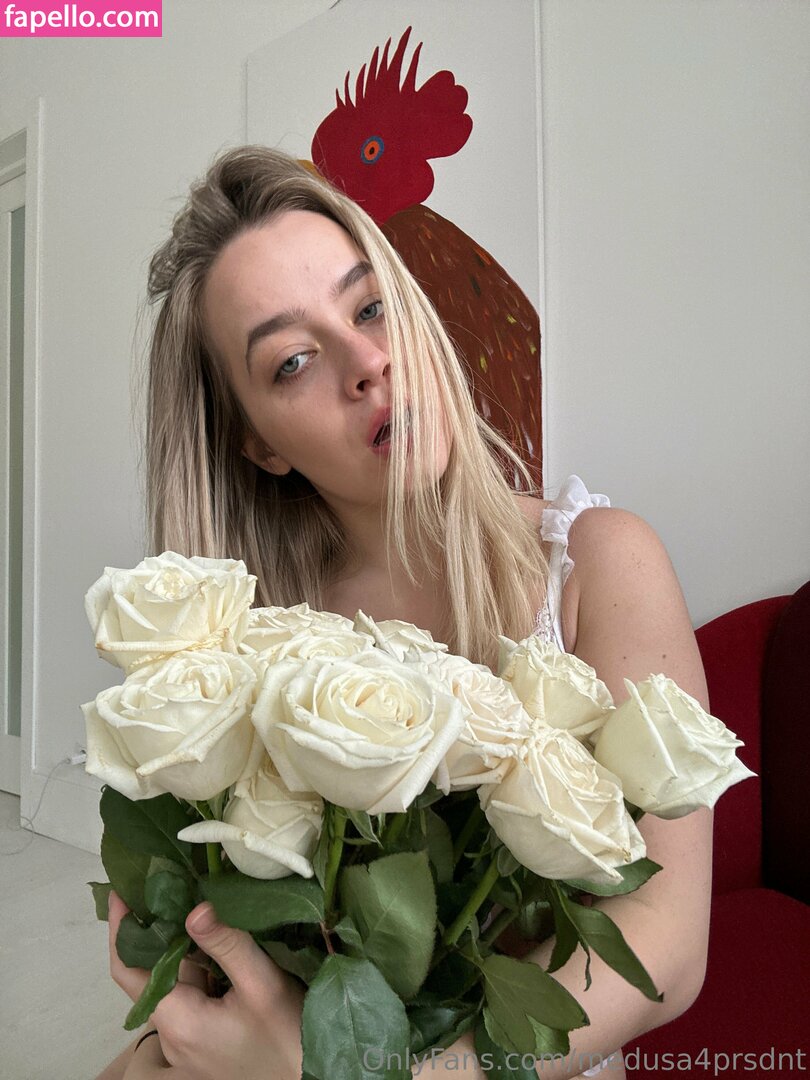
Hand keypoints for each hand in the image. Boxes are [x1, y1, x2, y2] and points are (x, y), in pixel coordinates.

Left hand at [108, 891, 304, 1079]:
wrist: (309, 1078)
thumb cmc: (289, 1036)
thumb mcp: (263, 984)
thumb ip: (227, 944)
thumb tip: (193, 907)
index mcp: (179, 1021)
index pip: (130, 970)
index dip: (121, 929)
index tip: (121, 891)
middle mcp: (173, 1036)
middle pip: (152, 974)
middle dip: (157, 930)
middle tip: (166, 882)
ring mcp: (188, 1043)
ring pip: (176, 984)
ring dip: (181, 947)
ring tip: (192, 899)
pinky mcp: (204, 1043)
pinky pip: (193, 997)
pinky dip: (198, 966)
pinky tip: (215, 940)